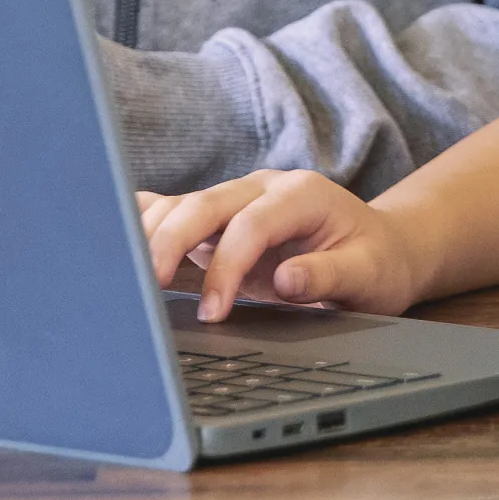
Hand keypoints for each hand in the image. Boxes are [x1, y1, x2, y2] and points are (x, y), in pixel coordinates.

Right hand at [138, 170, 431, 320]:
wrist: (384, 247)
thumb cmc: (377, 263)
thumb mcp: (369, 275)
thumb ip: (328, 276)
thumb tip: (289, 282)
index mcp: (301, 195)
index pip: (250, 224)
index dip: (225, 268)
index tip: (213, 312)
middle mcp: (263, 187)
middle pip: (202, 204)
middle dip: (168, 244)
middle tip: (145, 289)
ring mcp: (238, 198)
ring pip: (181, 206)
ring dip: (150, 235)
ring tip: (125, 274)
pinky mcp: (221, 217)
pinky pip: (175, 211)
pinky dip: (146, 224)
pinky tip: (115, 241)